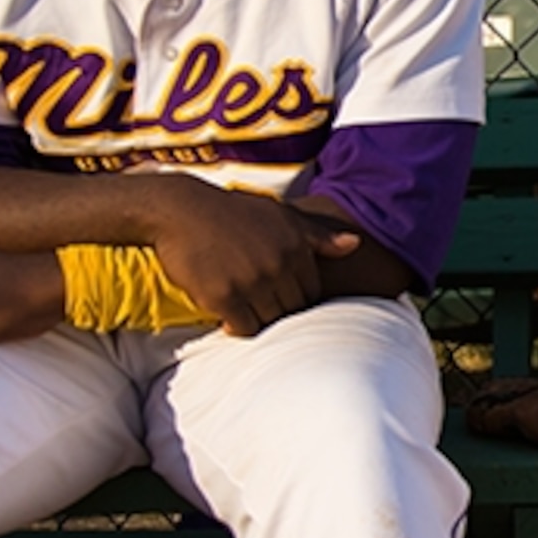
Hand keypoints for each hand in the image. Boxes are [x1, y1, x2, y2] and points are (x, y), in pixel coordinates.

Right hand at [146, 177, 361, 334]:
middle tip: (258, 302)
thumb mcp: (280, 215)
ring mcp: (251, 281)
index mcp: (296, 246)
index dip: (297, 297)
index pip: (312, 293)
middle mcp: (278, 264)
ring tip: (243, 305)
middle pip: (293, 310)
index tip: (279, 294)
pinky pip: (243, 328)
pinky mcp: (224, 296)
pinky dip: (237, 326)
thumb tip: (356, 244)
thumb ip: (318, 236)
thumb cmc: (232, 213)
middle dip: (279, 310)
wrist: (180, 210)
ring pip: (270, 322)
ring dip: (258, 319)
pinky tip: (227, 313)